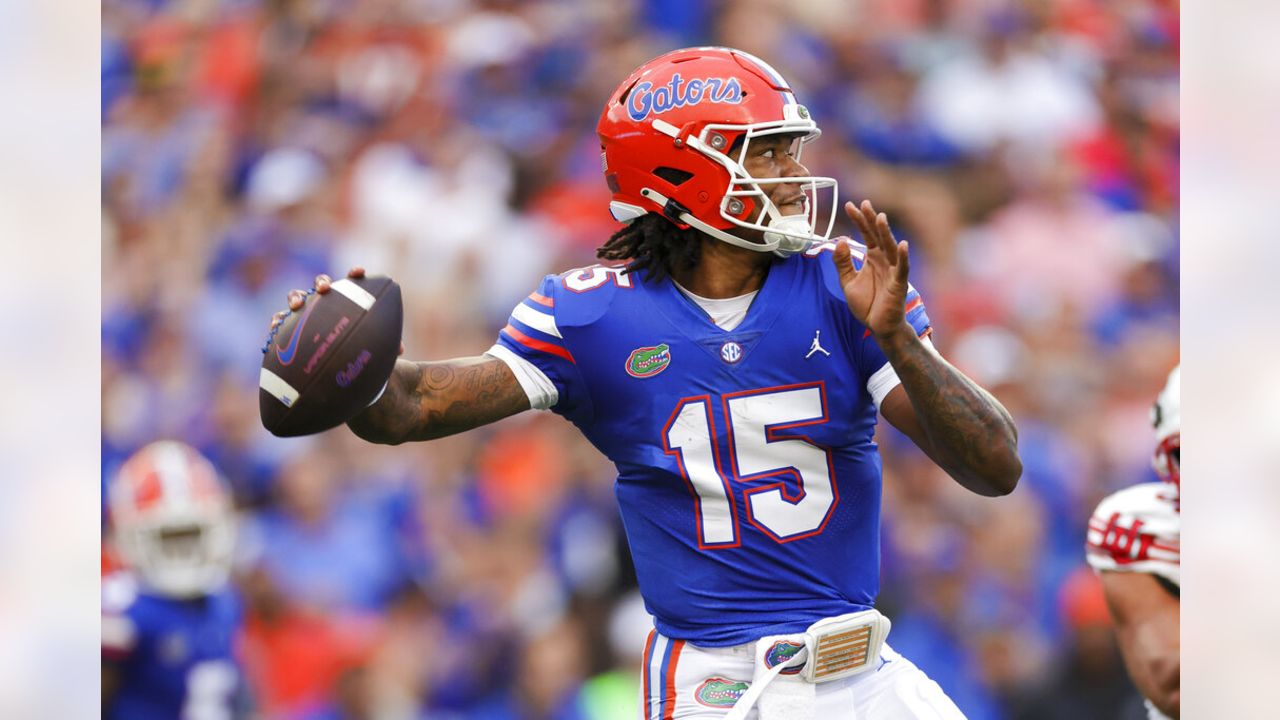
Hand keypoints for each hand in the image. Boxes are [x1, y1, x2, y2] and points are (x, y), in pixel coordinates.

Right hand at [266, 267, 403, 354]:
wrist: (332, 372)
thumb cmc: (355, 355)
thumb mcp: (370, 351)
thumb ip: (383, 347)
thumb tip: (399, 349)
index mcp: (346, 304)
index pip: (351, 284)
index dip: (355, 275)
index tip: (359, 272)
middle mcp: (324, 304)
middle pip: (320, 285)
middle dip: (321, 282)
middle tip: (324, 288)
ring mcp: (304, 315)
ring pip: (297, 298)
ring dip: (296, 297)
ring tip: (297, 305)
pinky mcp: (287, 330)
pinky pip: (279, 323)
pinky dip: (277, 321)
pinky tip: (277, 325)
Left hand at [832, 200, 910, 340]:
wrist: (878, 327)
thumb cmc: (867, 304)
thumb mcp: (847, 281)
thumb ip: (842, 262)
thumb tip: (840, 240)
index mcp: (872, 257)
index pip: (865, 234)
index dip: (858, 220)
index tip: (849, 205)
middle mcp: (884, 260)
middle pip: (878, 236)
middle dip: (871, 220)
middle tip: (864, 204)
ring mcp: (893, 270)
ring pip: (890, 247)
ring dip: (885, 233)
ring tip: (880, 217)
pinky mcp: (899, 283)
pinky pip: (902, 268)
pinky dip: (902, 257)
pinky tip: (902, 244)